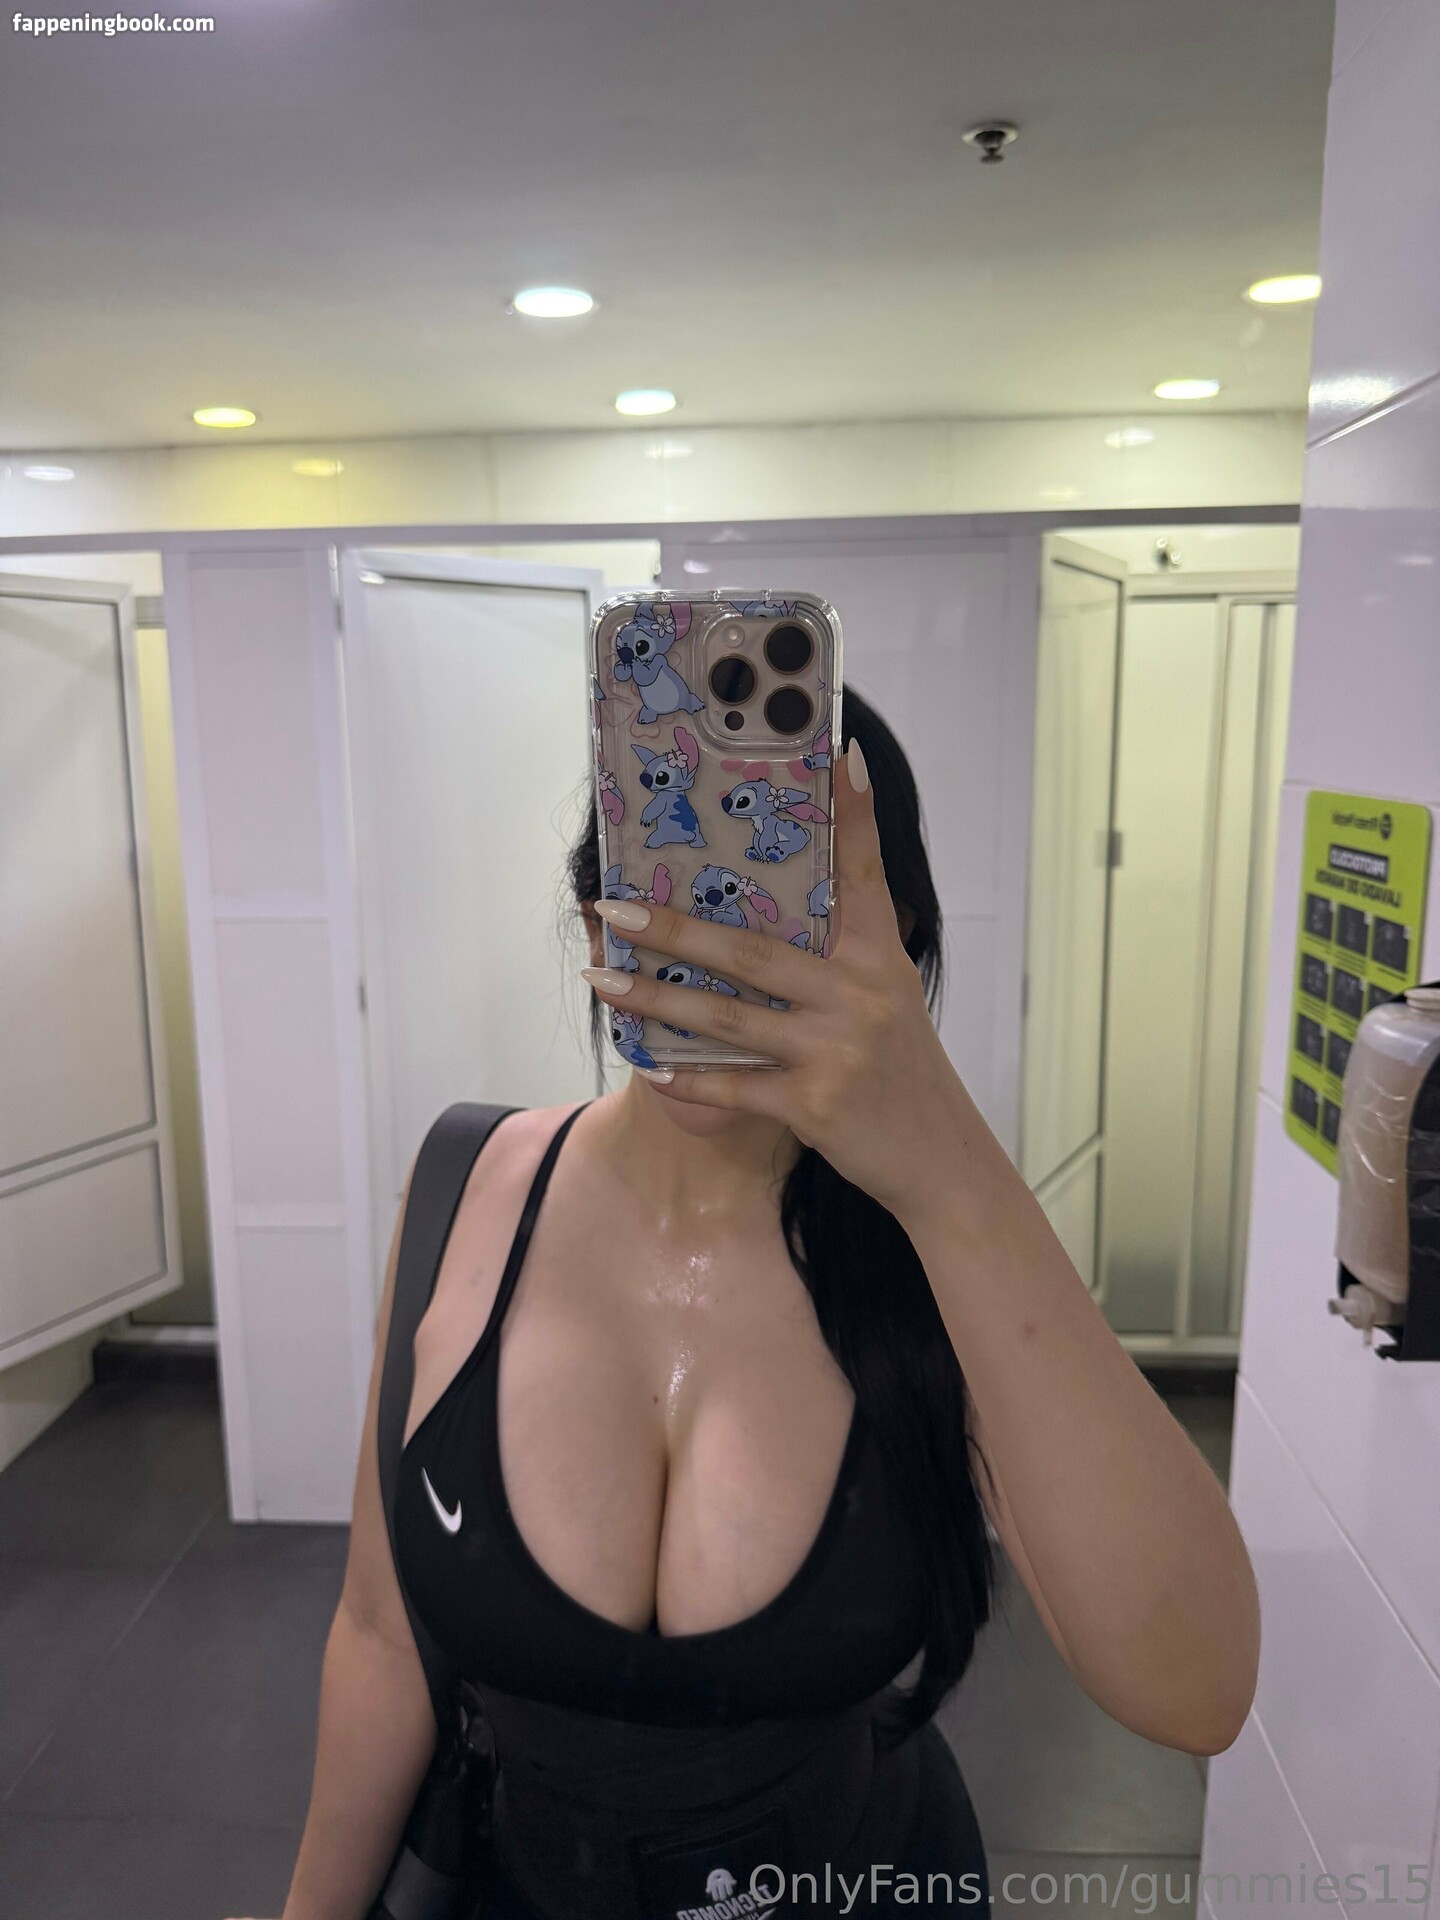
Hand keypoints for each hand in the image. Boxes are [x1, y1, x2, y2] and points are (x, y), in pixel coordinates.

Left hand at [584, 740, 977, 1223]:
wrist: (940, 1158)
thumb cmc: (903, 1074)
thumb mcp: (891, 1001)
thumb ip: (844, 961)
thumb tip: (775, 925)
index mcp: (879, 958)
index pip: (864, 873)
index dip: (854, 814)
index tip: (837, 755)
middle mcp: (858, 994)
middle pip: (750, 951)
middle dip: (673, 929)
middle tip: (613, 908)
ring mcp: (834, 1049)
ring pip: (725, 1017)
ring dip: (653, 998)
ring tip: (600, 979)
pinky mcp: (814, 1103)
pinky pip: (734, 1084)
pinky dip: (687, 1076)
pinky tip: (648, 1065)